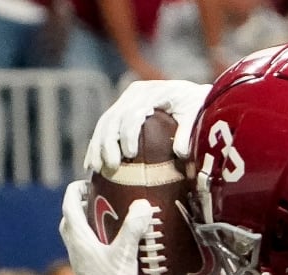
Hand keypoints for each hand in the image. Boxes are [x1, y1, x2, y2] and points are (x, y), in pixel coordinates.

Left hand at [58, 180, 153, 274]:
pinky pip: (83, 247)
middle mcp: (74, 247)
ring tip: (104, 217)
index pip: (69, 205)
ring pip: (74, 234)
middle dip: (79, 205)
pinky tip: (109, 241)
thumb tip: (143, 204)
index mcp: (79, 238)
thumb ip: (133, 228)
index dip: (75, 190)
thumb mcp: (125, 253)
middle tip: (97, 198)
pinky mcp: (85, 271)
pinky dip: (91, 237)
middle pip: (69, 218)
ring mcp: (78, 261)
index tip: (87, 182)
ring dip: (84, 222)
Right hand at [84, 80, 211, 172]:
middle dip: (108, 143)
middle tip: (112, 166)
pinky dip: (96, 146)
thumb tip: (180, 152)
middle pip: (114, 118)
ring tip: (96, 169)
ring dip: (98, 147)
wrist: (193, 96)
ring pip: (105, 123)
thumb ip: (188, 131)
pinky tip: (90, 165)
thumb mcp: (196, 115)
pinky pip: (104, 128)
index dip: (128, 134)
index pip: (133, 113)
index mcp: (151, 92)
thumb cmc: (197, 107)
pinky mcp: (121, 111)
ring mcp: (125, 101)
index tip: (130, 155)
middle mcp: (135, 94)